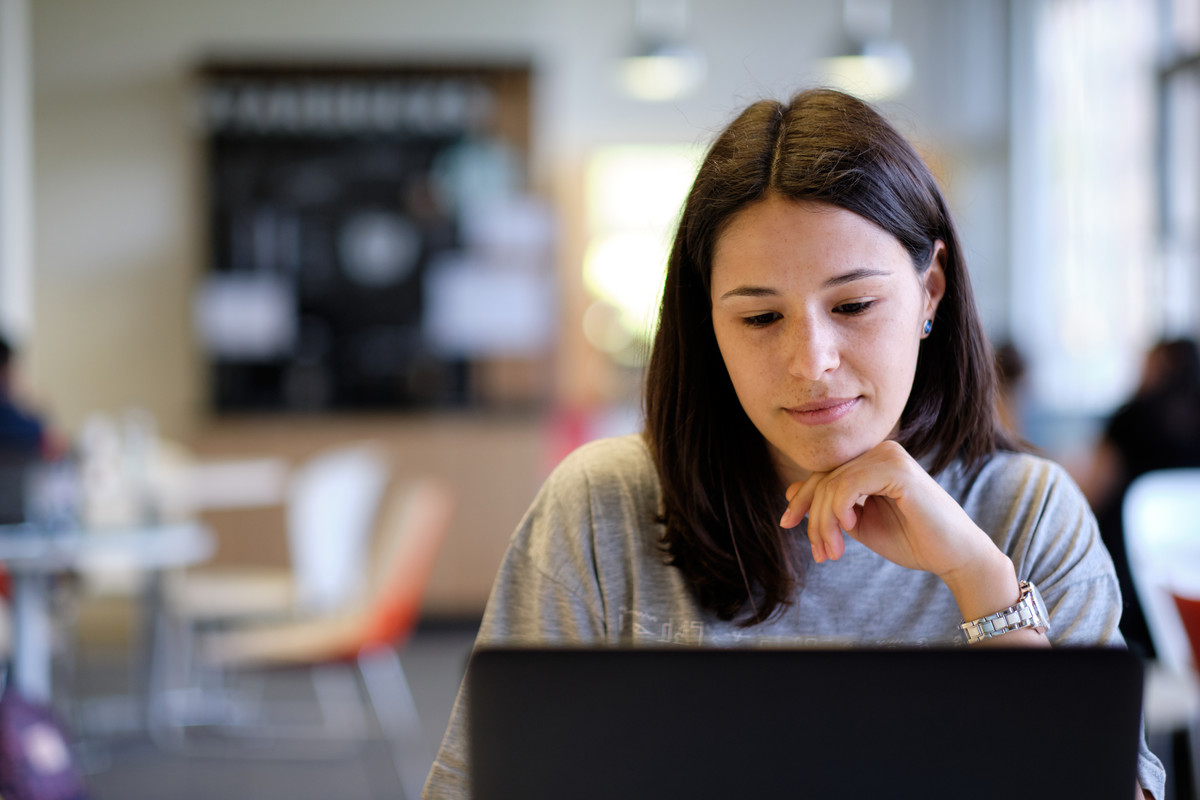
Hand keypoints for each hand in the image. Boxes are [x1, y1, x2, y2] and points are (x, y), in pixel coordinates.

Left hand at [778, 440, 1024, 622]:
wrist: (954, 556)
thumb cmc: (911, 540)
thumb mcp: (858, 523)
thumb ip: (830, 506)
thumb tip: (790, 490)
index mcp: (872, 461)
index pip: (824, 473)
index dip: (802, 499)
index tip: (787, 524)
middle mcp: (881, 450)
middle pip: (824, 478)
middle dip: (813, 517)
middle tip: (818, 552)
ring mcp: (890, 456)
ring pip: (832, 484)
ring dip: (824, 523)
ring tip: (832, 552)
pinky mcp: (897, 469)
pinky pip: (848, 485)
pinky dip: (840, 509)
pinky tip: (851, 528)